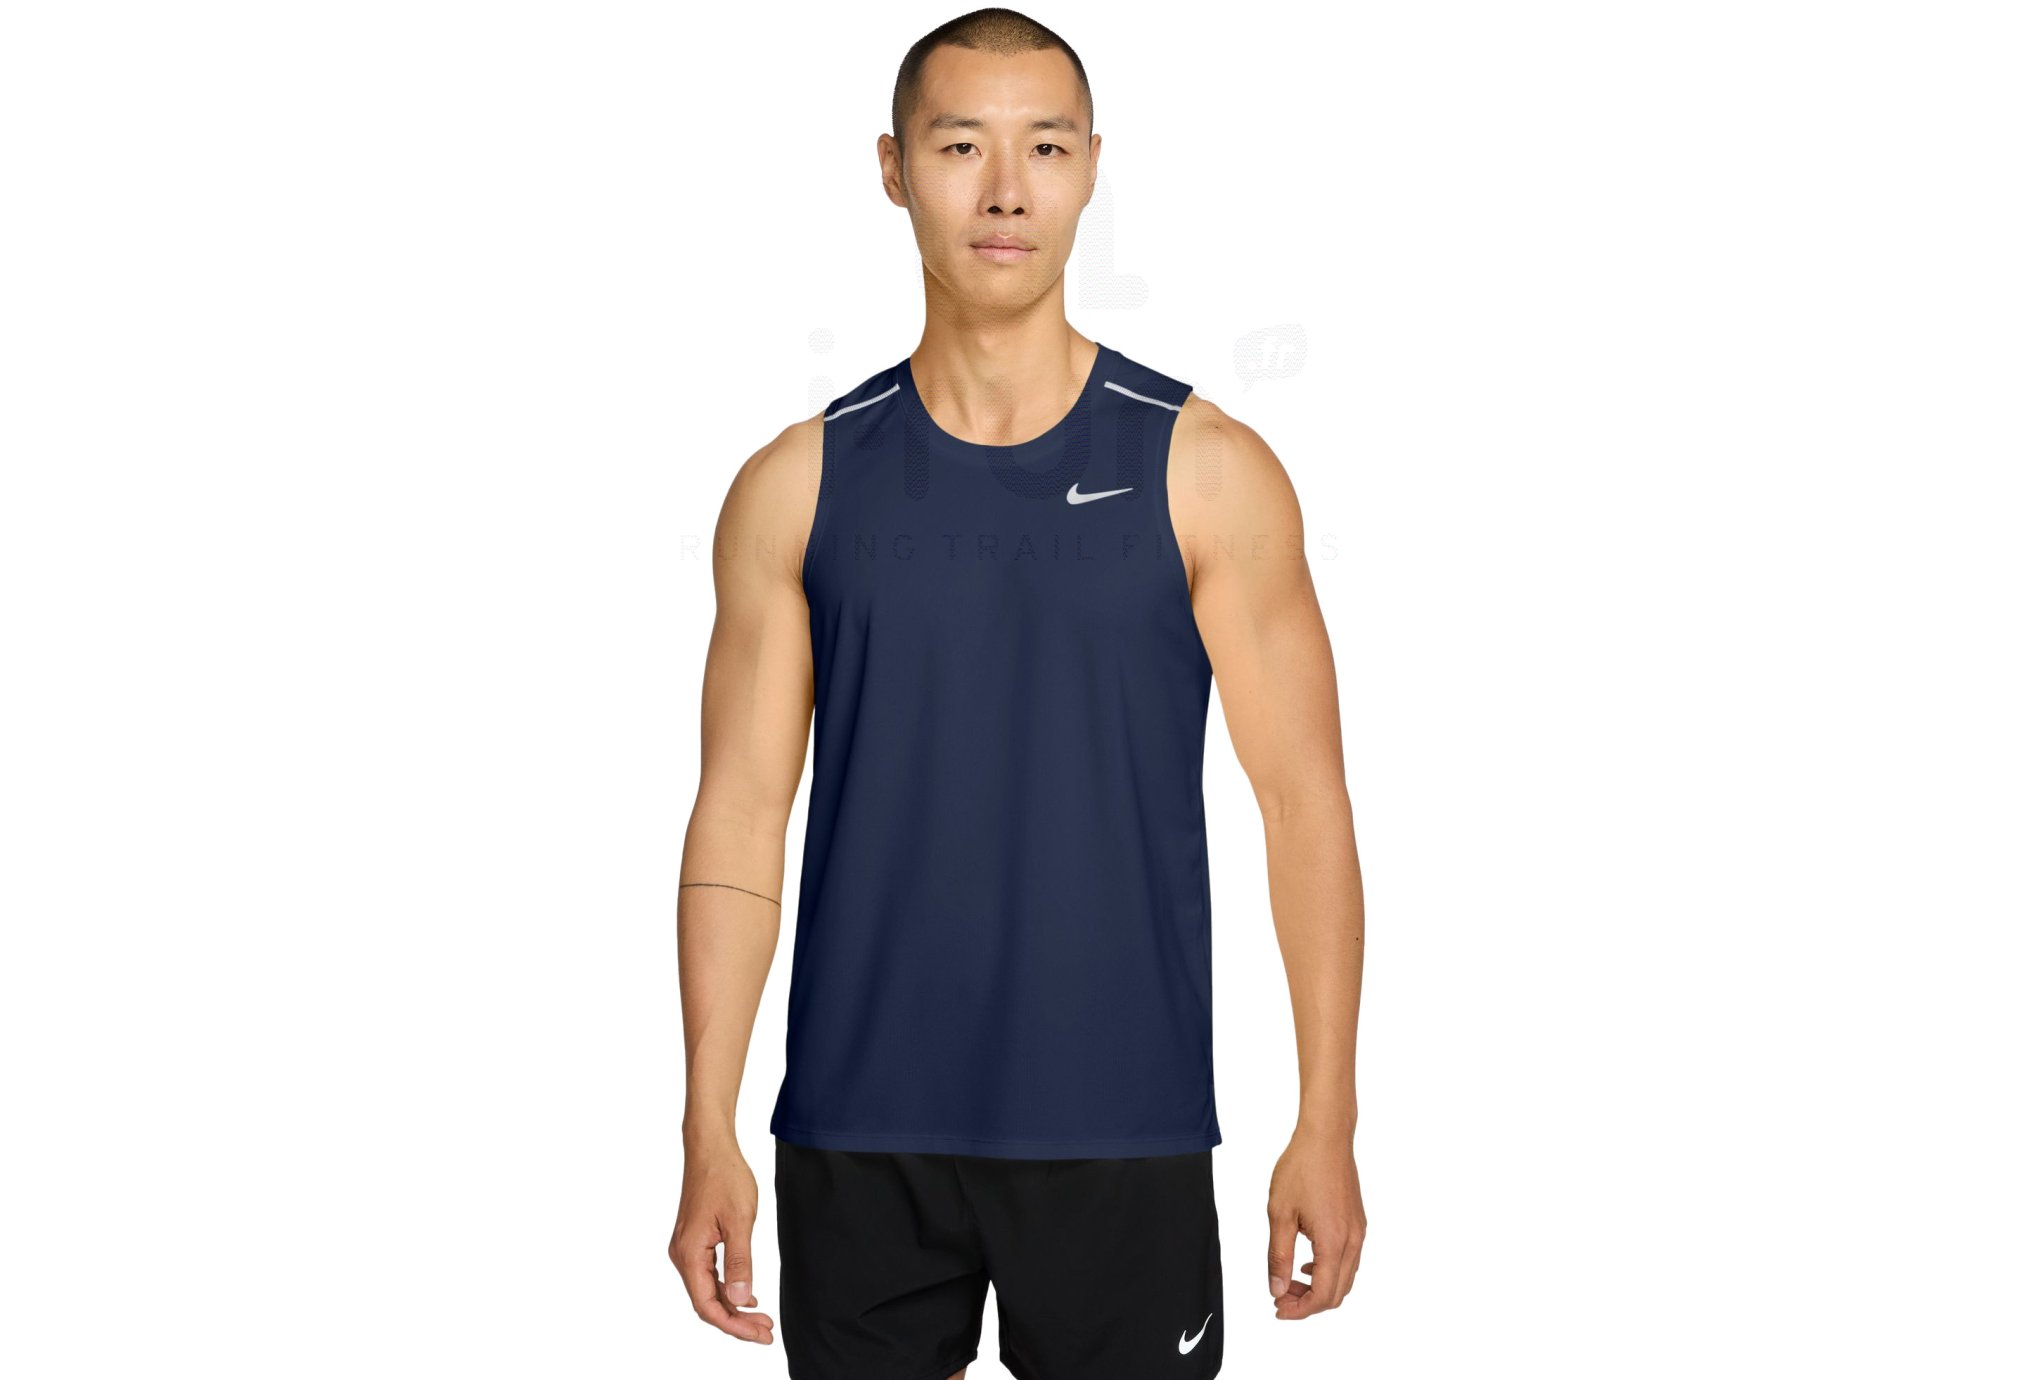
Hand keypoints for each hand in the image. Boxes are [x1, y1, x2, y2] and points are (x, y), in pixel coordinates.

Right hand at [669, 1134, 774, 1344]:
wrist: (710, 1148)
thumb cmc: (724, 1177)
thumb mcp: (739, 1221)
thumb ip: (739, 1262)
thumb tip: (739, 1298)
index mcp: (690, 1254)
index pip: (708, 1305)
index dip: (734, 1325)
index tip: (759, 1334)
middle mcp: (682, 1255)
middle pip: (707, 1302)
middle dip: (736, 1321)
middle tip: (766, 1331)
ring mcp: (687, 1248)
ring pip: (708, 1290)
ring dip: (733, 1306)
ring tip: (761, 1318)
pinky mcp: (694, 1241)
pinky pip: (708, 1275)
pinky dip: (727, 1288)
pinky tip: (747, 1295)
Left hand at [1266, 1125, 1364, 1318]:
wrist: (1326, 1137)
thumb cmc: (1301, 1168)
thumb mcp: (1280, 1214)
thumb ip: (1278, 1255)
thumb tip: (1277, 1289)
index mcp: (1333, 1242)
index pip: (1322, 1295)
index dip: (1299, 1310)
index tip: (1278, 1309)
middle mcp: (1352, 1241)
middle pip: (1337, 1293)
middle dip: (1308, 1303)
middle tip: (1281, 1297)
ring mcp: (1358, 1232)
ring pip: (1345, 1279)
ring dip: (1319, 1288)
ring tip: (1290, 1281)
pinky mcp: (1358, 1223)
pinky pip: (1349, 1261)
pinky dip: (1329, 1271)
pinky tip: (1307, 1262)